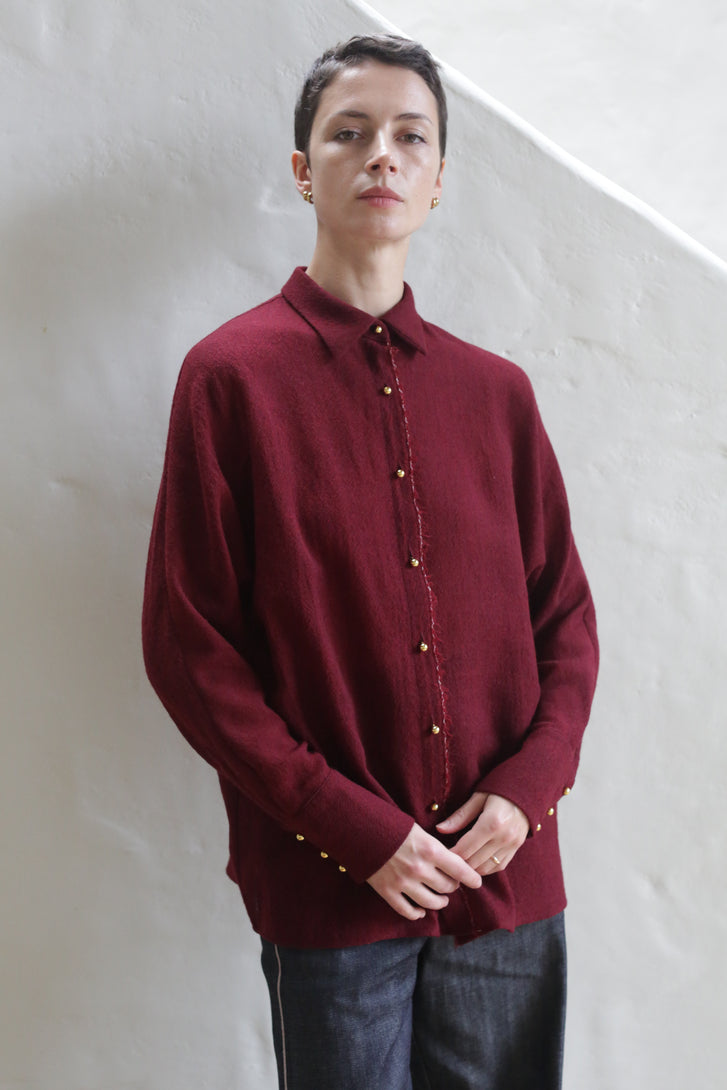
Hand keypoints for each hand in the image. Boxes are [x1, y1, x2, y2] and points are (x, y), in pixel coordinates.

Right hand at [367, 823, 481, 920]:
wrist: (360, 829)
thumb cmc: (391, 825)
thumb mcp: (418, 830)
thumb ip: (434, 847)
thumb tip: (451, 862)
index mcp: (429, 850)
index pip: (460, 869)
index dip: (472, 878)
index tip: (477, 882)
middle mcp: (419, 869)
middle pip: (447, 887)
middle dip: (453, 886)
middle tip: (452, 883)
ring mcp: (403, 882)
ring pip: (431, 902)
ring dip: (440, 902)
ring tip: (441, 899)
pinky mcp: (388, 892)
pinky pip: (408, 911)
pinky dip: (418, 913)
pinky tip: (421, 910)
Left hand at [436, 792, 528, 875]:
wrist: (528, 789)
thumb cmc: (499, 789)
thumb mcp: (478, 798)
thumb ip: (460, 816)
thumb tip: (440, 828)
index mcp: (492, 822)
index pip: (466, 848)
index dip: (451, 854)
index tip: (441, 853)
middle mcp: (503, 837)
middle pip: (474, 861)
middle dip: (459, 862)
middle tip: (448, 858)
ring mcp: (512, 845)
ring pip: (486, 868)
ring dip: (471, 867)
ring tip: (461, 860)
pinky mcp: (516, 848)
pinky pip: (498, 866)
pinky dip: (485, 868)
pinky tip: (476, 861)